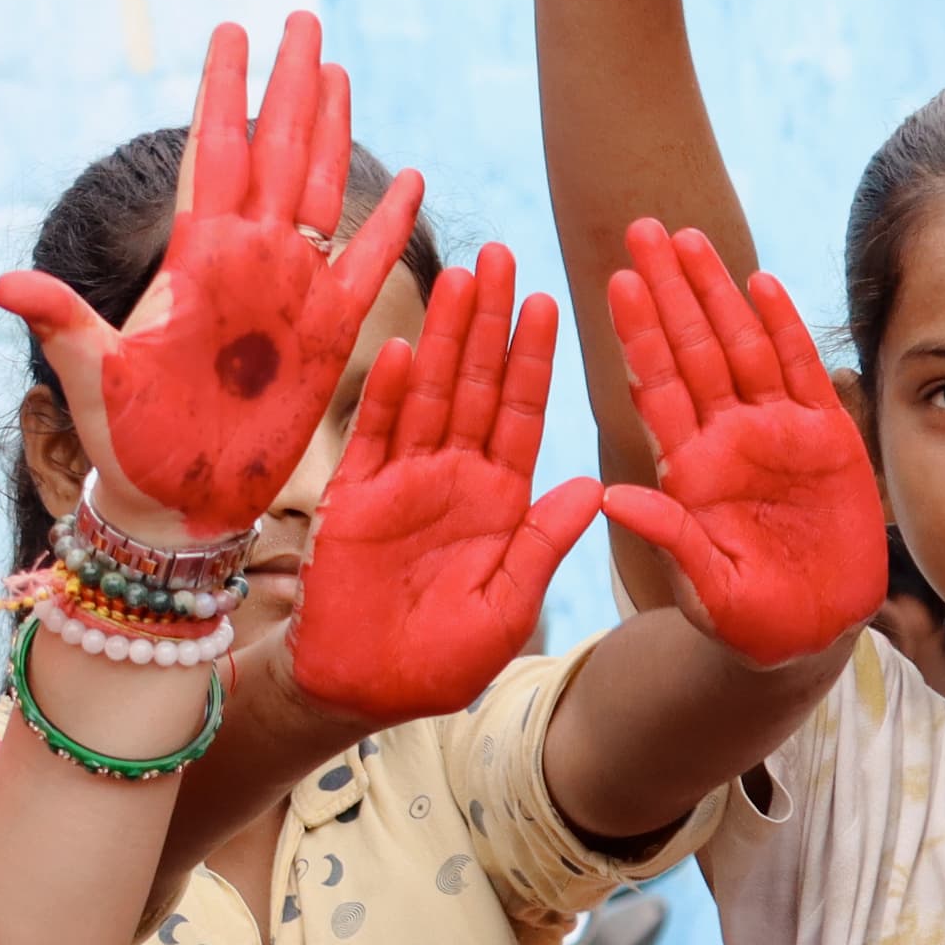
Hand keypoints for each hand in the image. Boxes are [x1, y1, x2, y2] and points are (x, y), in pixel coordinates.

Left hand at [0, 15, 422, 541]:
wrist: (176, 499)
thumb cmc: (125, 441)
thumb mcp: (89, 376)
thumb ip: (62, 322)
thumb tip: (4, 283)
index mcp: (194, 260)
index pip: (212, 152)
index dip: (222, 93)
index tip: (230, 30)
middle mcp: (246, 260)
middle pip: (274, 151)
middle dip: (288, 85)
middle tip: (301, 20)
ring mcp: (288, 291)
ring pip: (319, 189)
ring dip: (331, 131)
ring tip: (339, 71)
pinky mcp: (326, 334)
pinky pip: (366, 264)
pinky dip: (387, 223)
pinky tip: (410, 179)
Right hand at [289, 244, 604, 722]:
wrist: (363, 690)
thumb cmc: (442, 662)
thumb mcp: (510, 606)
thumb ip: (544, 545)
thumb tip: (593, 487)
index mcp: (500, 500)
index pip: (524, 412)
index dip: (536, 357)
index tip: (552, 301)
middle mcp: (453, 478)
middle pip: (477, 384)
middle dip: (490, 320)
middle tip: (504, 254)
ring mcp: (401, 482)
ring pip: (429, 393)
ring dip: (444, 336)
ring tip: (459, 277)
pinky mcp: (352, 498)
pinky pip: (373, 436)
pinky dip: (386, 394)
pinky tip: (405, 348)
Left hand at [596, 221, 885, 668]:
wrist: (805, 636)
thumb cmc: (743, 622)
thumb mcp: (704, 590)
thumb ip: (668, 539)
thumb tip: (612, 495)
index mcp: (687, 468)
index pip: (656, 385)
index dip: (638, 332)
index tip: (613, 280)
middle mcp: (726, 438)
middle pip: (692, 346)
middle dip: (667, 287)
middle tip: (641, 226)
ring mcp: (775, 434)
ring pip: (740, 346)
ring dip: (716, 291)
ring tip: (689, 236)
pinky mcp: (827, 442)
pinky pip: (802, 373)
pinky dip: (783, 328)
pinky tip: (762, 284)